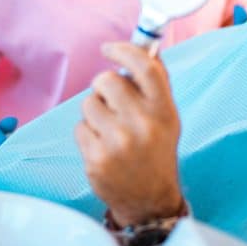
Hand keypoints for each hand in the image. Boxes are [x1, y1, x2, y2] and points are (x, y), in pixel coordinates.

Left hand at [74, 42, 183, 225]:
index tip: (109, 49)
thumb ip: (156, 82)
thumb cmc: (156, 150)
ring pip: (88, 103)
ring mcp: (118, 143)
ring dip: (94, 111)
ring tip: (109, 129)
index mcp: (164, 110)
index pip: (145, 67)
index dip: (124, 51)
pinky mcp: (97, 158)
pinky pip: (79, 127)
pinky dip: (87, 134)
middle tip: (110, 100)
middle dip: (102, 85)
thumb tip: (144, 45)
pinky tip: (102, 147)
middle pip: (106, 80)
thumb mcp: (167, 116)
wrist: (149, 200)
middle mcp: (143, 125)